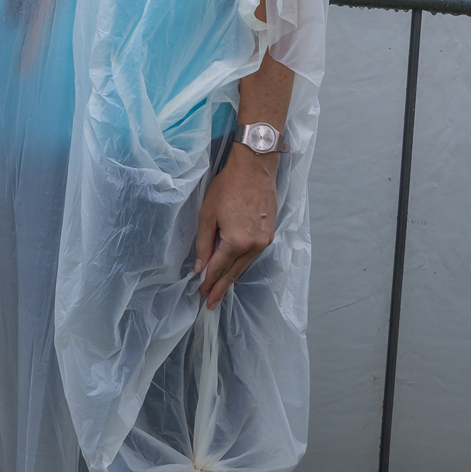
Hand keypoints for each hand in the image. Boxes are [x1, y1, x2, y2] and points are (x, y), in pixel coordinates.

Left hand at [194, 144, 278, 307]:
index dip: (209, 283)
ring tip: (220, 290)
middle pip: (234, 272)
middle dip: (221, 287)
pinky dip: (242, 264)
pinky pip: (253, 255)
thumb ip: (203, 243)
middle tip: (210, 303)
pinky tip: (234, 269)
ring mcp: (265, 241)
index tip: (202, 295)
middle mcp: (254, 245)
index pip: (219, 268)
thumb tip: (200, 267)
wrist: (255, 168)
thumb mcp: (207, 214)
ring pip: (245, 265)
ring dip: (232, 278)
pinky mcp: (270, 234)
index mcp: (236, 241)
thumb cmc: (228, 186)